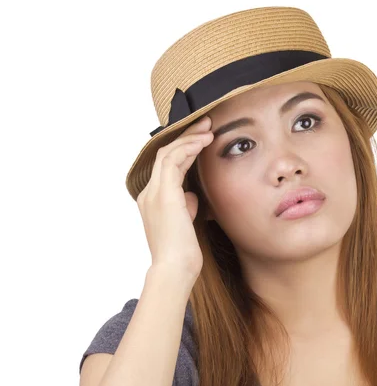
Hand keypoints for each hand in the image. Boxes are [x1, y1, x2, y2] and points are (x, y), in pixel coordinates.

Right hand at [136, 116, 213, 277]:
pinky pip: (173, 161)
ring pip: (168, 153)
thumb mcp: (186, 224)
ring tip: (209, 128)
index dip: (185, 149)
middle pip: (165, 154)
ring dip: (189, 138)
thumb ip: (186, 207)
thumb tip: (192, 196)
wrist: (175, 270)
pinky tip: (204, 142)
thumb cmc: (183, 253)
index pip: (167, 165)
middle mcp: (149, 193)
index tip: (203, 137)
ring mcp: (154, 193)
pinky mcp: (164, 194)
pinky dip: (188, 148)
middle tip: (206, 123)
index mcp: (153, 200)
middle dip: (187, 136)